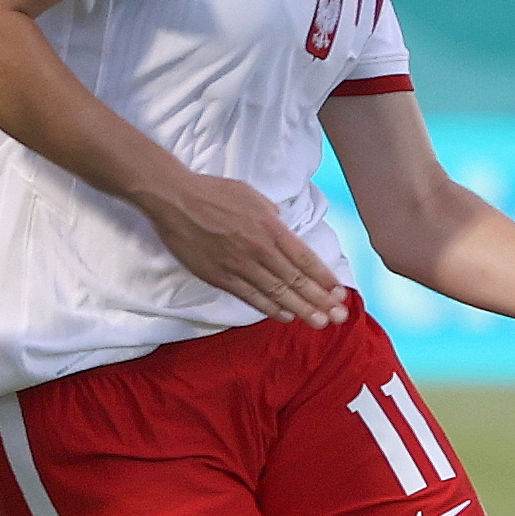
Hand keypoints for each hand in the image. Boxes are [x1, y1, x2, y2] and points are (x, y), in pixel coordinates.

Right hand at [137, 169, 348, 327]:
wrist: (176, 200)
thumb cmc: (214, 193)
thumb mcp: (253, 196)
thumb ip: (273, 217)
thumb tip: (284, 230)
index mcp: (271, 228)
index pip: (305, 259)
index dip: (324, 278)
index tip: (339, 293)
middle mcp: (260, 250)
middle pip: (296, 280)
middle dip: (320, 301)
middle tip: (338, 317)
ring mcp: (240, 265)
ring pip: (277, 293)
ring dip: (300, 309)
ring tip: (319, 323)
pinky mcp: (221, 277)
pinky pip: (250, 296)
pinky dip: (269, 308)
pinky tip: (284, 316)